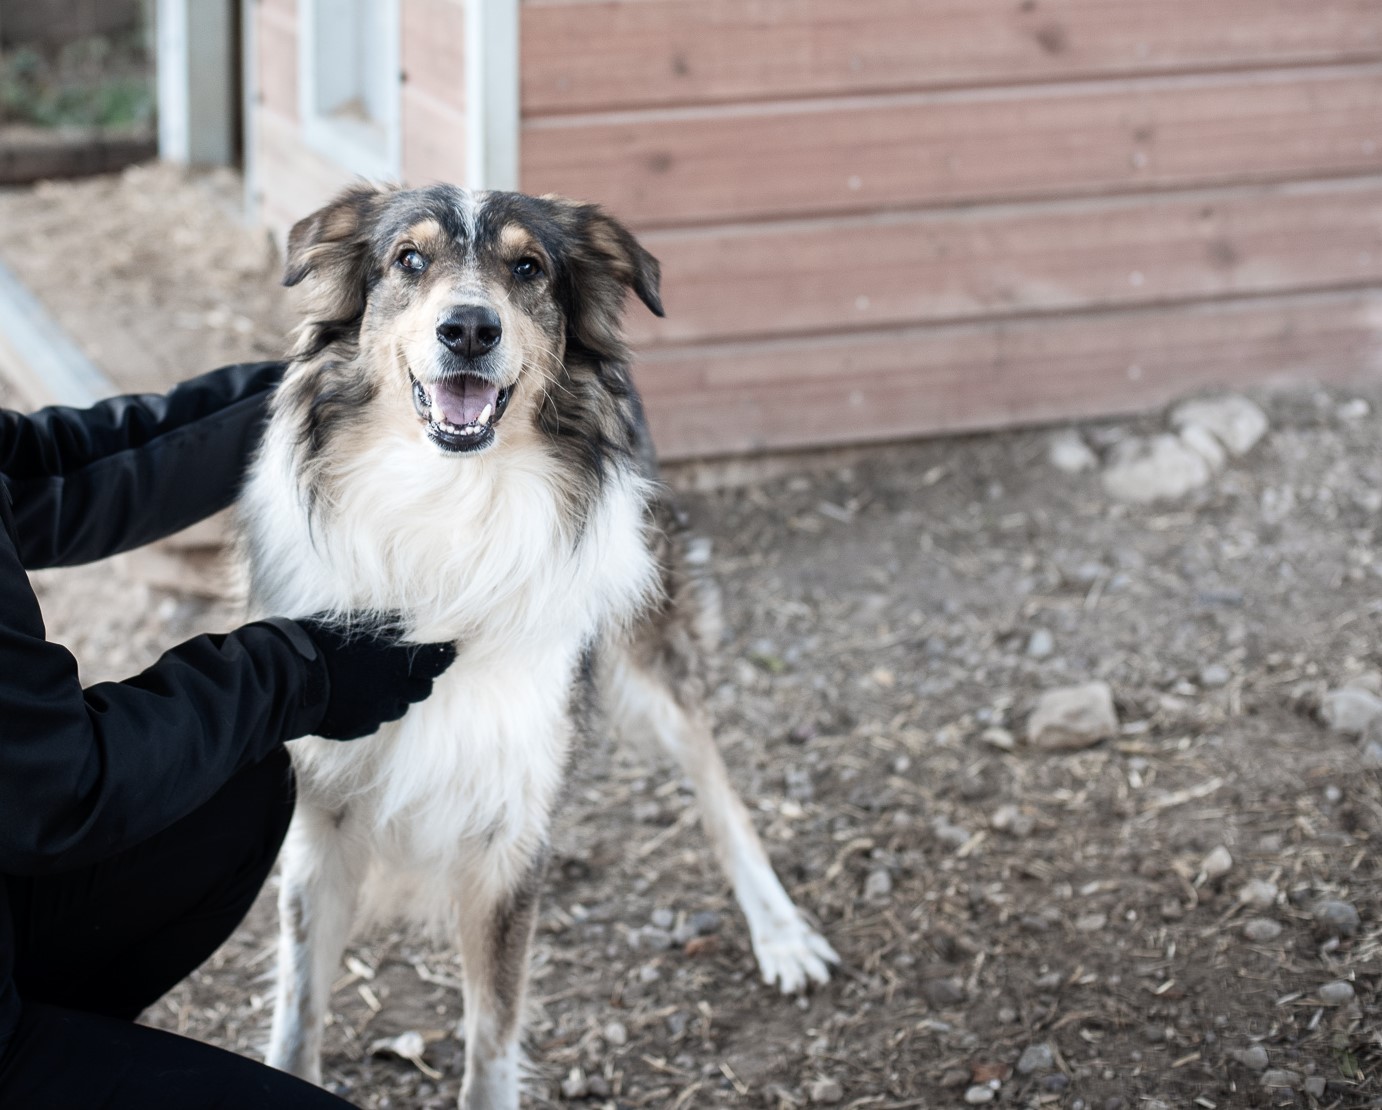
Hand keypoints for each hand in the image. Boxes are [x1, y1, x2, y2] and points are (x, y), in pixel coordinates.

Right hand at [295, 618, 455, 739]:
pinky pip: (374, 721)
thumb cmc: (322, 642)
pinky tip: (356, 698)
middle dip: (420, 678)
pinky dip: (372, 711)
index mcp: (398, 663)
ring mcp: (375, 714)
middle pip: (422, 689)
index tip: (449, 649)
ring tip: (377, 682)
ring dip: (396, 696)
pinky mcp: (357, 729)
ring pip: (400, 708)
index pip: (438, 661)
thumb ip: (390, 625)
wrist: (287, 679)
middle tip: (410, 667)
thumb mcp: (358, 623)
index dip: (445, 655)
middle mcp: (393, 692)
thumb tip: (413, 622)